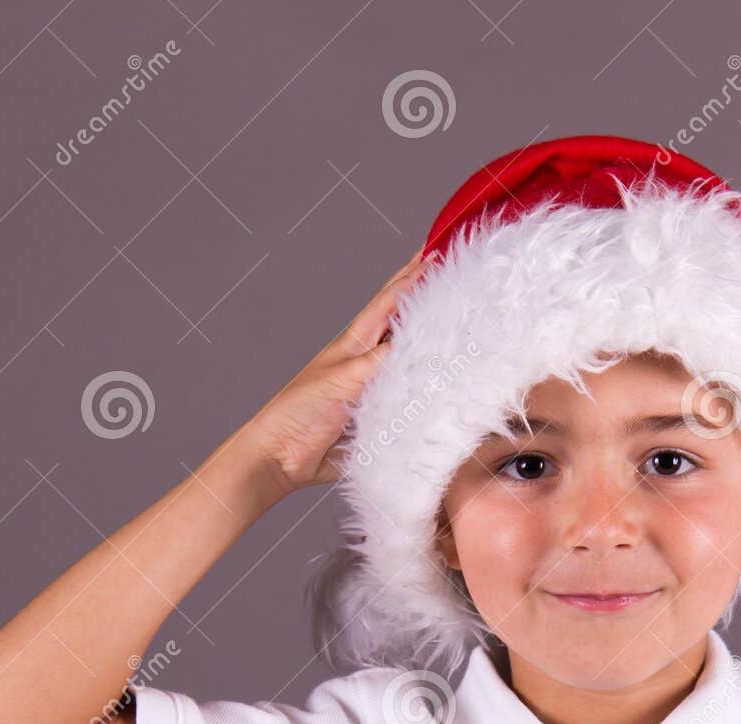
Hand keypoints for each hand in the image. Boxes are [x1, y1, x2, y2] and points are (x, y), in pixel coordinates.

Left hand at [244, 248, 428, 493]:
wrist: (282, 456)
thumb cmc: (300, 410)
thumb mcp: (345, 378)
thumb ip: (383, 361)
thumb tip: (422, 344)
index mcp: (355, 342)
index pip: (391, 299)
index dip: (413, 274)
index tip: (437, 249)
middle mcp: (369, 360)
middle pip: (403, 320)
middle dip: (423, 293)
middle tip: (449, 269)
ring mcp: (376, 387)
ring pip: (413, 358)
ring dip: (434, 340)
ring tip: (458, 319)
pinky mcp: (380, 416)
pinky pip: (412, 397)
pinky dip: (431, 385)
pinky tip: (447, 379)